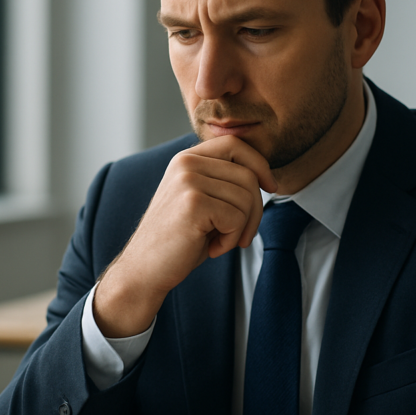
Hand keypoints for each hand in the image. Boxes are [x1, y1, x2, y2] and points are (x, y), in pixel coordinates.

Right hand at [93, 135, 276, 337]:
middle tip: (240, 235)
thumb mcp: (201, 200)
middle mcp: (186, 163)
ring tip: (218, 241)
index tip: (270, 187)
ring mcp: (188, 181)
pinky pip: (237, 218)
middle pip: (248, 176)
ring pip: (246, 198)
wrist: (145, 269)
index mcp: (187, 158)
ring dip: (241, 228)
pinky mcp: (193, 204)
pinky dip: (231, 239)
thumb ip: (223, 182)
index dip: (259, 164)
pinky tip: (212, 248)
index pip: (236, 144)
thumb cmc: (178, 239)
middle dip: (255, 211)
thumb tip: (266, 176)